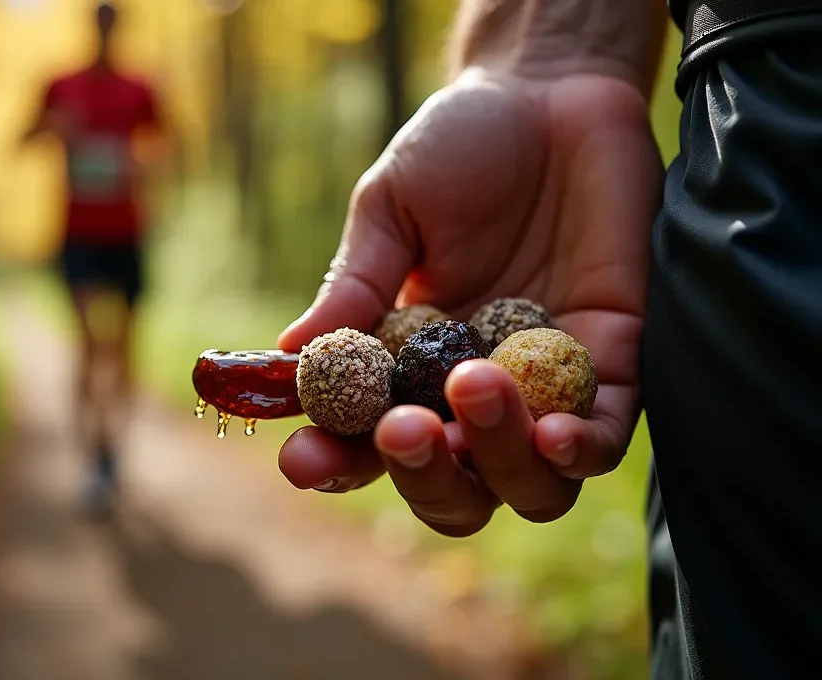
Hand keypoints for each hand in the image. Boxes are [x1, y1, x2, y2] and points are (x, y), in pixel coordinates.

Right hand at [276, 68, 662, 534]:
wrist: (549, 91)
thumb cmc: (457, 147)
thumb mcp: (390, 211)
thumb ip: (357, 285)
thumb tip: (291, 355)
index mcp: (407, 365)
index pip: (367, 441)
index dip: (333, 461)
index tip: (301, 458)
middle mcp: (473, 394)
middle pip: (454, 490)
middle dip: (423, 476)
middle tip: (402, 428)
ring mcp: (545, 384)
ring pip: (529, 486)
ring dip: (498, 461)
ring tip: (473, 386)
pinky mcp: (615, 360)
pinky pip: (604, 434)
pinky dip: (580, 450)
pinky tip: (555, 432)